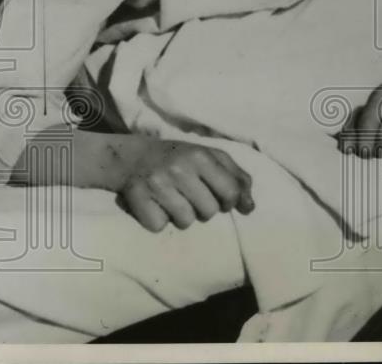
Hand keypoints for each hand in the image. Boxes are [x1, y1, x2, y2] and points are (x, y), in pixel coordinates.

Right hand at [119, 140, 254, 232]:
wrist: (130, 157)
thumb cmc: (179, 158)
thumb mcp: (210, 158)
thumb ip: (236, 178)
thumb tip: (250, 208)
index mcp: (201, 156)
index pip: (230, 192)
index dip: (230, 202)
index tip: (222, 200)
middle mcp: (179, 168)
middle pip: (209, 211)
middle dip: (203, 208)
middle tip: (191, 196)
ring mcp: (157, 183)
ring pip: (185, 221)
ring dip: (181, 216)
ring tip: (173, 200)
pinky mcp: (137, 198)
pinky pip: (159, 226)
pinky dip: (158, 220)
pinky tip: (155, 205)